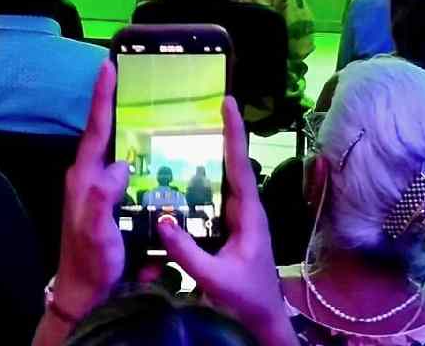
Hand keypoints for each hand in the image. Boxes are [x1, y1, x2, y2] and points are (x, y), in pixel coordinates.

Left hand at [51, 61, 129, 320]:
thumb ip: (101, 198)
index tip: (108, 66)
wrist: (86, 293)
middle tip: (137, 77)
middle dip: (118, 103)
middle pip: (106, 132)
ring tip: (155, 107)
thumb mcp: (95, 232)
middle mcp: (90, 177)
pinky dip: (140, 156)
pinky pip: (126, 170)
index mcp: (84, 177)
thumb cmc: (90, 263)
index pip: (96, 128)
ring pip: (117, 149)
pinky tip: (159, 152)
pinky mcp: (111, 201)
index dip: (102, 96)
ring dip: (132, 129)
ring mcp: (99, 188)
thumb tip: (119, 166)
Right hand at [157, 98, 295, 344]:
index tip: (227, 103)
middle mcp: (246, 210)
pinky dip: (200, 182)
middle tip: (200, 107)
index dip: (234, 133)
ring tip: (184, 133)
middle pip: (232, 164)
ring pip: (223, 180)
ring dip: (208, 157)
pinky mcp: (230, 228)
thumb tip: (161, 221)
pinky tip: (179, 177)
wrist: (263, 320)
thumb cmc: (246, 299)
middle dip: (220, 135)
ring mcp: (239, 218)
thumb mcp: (214, 278)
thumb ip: (188, 252)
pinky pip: (214, 197)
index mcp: (250, 215)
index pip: (240, 166)